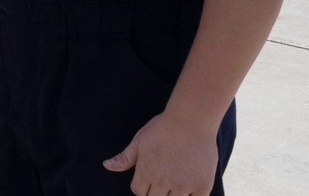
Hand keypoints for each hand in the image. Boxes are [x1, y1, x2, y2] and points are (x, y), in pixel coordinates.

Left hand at [103, 111, 218, 195]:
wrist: (191, 120)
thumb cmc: (163, 128)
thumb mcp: (139, 141)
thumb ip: (124, 158)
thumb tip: (106, 166)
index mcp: (146, 172)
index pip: (138, 191)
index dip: (142, 185)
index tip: (149, 176)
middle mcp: (163, 182)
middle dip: (156, 191)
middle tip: (164, 177)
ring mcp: (183, 186)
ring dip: (173, 194)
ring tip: (177, 179)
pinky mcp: (202, 187)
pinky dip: (192, 195)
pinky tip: (191, 184)